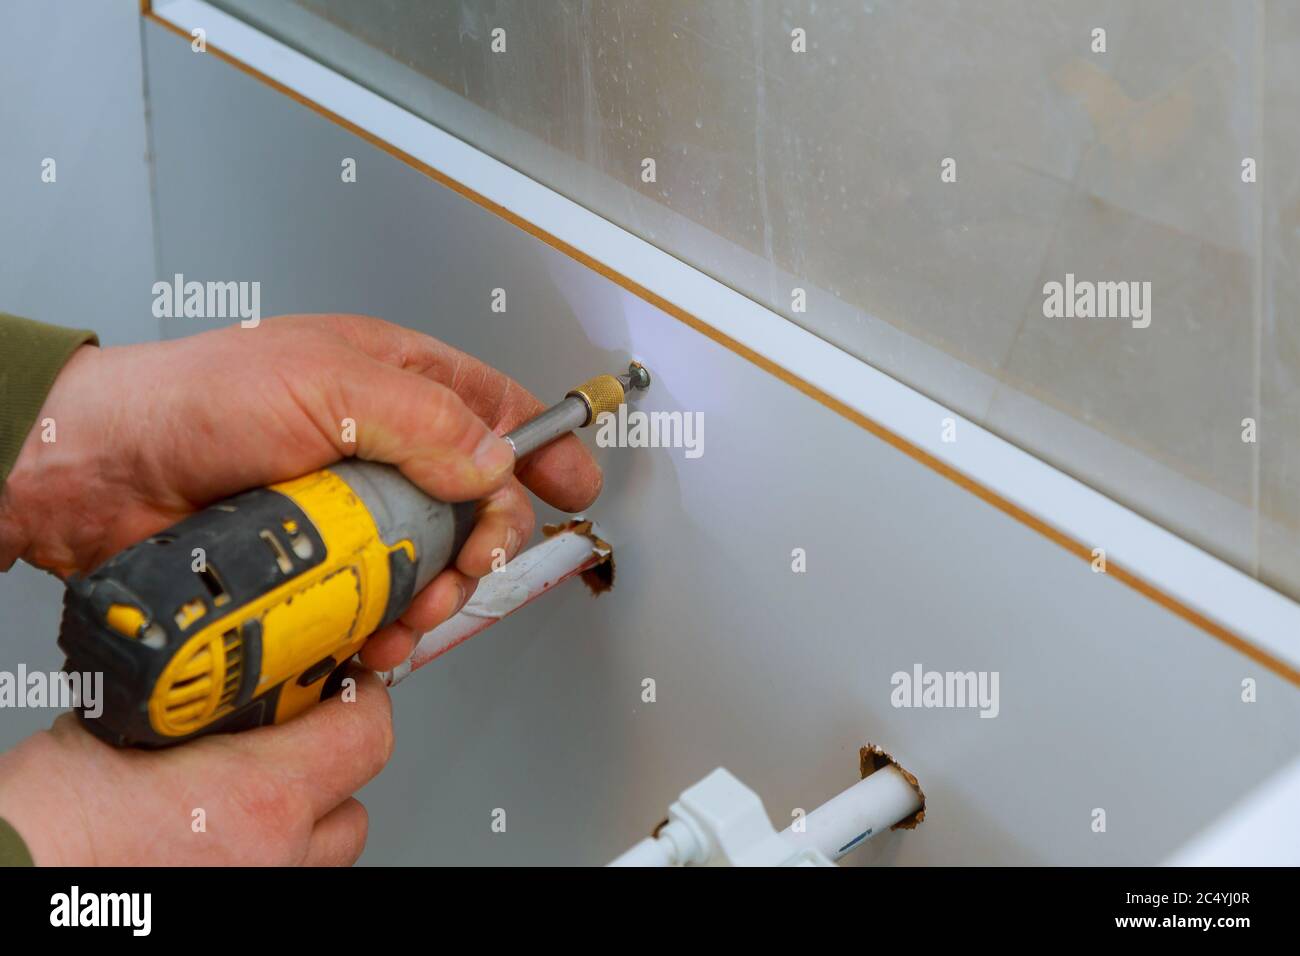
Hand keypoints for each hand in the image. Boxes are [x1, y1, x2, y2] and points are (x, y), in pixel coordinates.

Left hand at [0, 313, 602, 667]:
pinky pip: (377, 604)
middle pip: (474, 500)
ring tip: (416, 608)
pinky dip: (387, 628)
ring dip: (437, 594)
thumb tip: (495, 461)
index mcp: (390, 381)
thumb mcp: (326, 381)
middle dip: (486, 539)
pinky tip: (377, 636)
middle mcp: (378, 448)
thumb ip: (426, 419)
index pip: (493, 407)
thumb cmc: (193, 398)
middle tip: (474, 562)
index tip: (575, 482)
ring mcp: (348, 511)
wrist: (101, 472)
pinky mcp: (318, 567)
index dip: (543, 443)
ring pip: (430, 562)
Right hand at [0, 669, 393, 864]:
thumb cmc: (47, 822)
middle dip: (330, 768)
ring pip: (319, 854)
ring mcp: (260, 896)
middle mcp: (274, 856)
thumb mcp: (129, 723)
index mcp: (261, 796)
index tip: (344, 681)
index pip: (367, 734)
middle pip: (353, 806)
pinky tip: (216, 836)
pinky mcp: (237, 920)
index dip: (362, 700)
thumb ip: (196, 705)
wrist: (8, 880)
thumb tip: (218, 683)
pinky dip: (265, 855)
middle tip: (289, 740)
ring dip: (300, 819)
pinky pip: (280, 879)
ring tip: (245, 795)